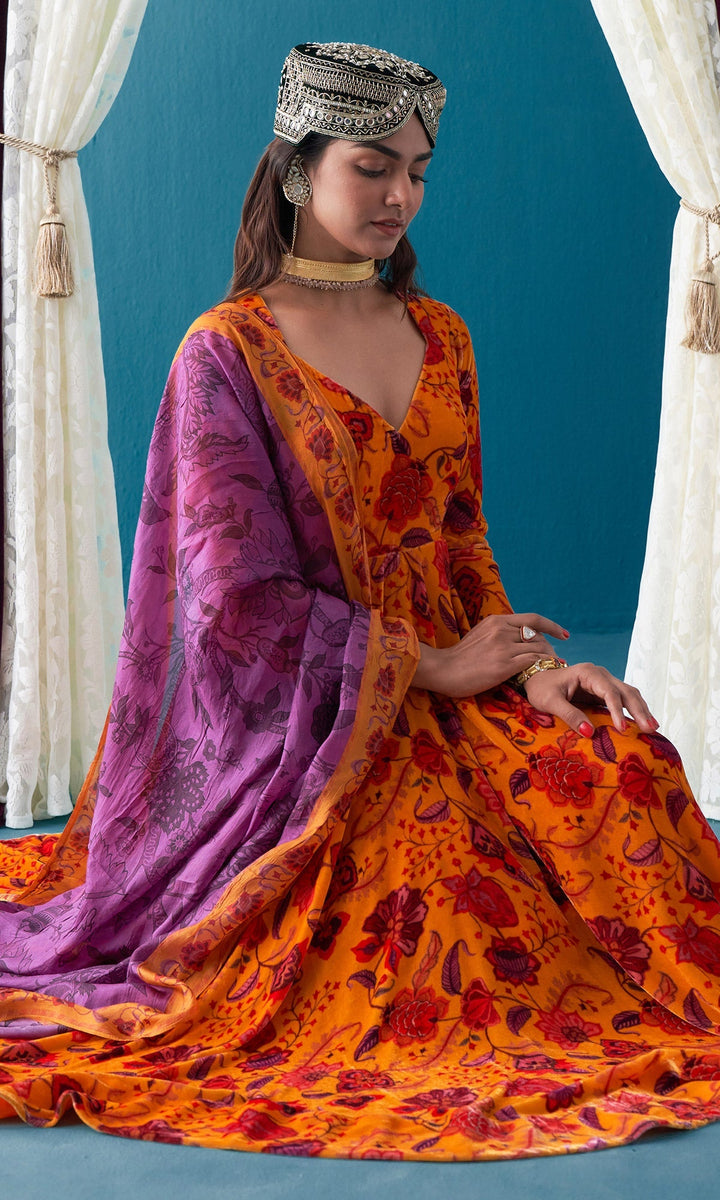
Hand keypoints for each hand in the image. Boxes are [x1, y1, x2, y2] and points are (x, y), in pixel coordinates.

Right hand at [413, 612, 568, 696]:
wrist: (443, 670)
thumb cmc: (460, 657)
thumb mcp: (479, 635)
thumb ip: (498, 632)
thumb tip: (516, 634)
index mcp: (495, 620)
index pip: (532, 618)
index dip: (551, 626)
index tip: (563, 634)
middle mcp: (501, 630)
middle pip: (537, 635)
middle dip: (550, 646)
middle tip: (558, 656)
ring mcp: (503, 647)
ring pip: (537, 648)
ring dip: (548, 657)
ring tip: (554, 665)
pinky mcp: (504, 665)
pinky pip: (531, 662)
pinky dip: (542, 666)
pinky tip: (545, 671)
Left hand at [523, 661, 658, 736]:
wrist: (536, 678)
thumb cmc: (541, 688)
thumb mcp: (550, 702)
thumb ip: (569, 715)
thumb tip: (589, 733)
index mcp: (587, 673)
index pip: (608, 691)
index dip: (617, 710)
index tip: (622, 729)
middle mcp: (600, 674)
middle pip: (625, 690)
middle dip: (639, 709)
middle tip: (651, 728)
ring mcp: (604, 682)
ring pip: (628, 694)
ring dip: (641, 710)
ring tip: (653, 728)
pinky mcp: (604, 692)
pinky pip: (623, 700)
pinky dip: (634, 711)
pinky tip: (644, 723)